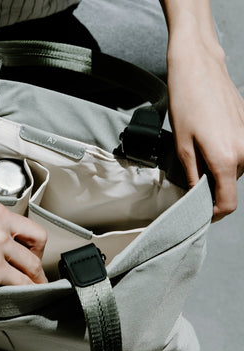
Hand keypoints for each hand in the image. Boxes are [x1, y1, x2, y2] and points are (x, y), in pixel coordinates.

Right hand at [0, 196, 47, 297]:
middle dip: (38, 257)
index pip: (26, 223)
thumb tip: (4, 247)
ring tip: (33, 285)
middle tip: (34, 268)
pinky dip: (28, 289)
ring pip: (32, 264)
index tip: (30, 252)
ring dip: (35, 277)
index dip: (31, 242)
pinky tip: (25, 293)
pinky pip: (22, 281)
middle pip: (37, 240)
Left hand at [166, 30, 243, 220]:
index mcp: (228, 159)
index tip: (200, 213)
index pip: (228, 202)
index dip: (213, 212)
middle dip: (210, 187)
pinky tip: (206, 141)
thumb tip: (196, 194)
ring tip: (195, 153)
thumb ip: (193, 174)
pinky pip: (237, 153)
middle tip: (189, 177)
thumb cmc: (186, 102)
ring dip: (215, 170)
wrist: (199, 67)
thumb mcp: (182, 145)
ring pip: (233, 170)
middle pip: (229, 185)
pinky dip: (222, 156)